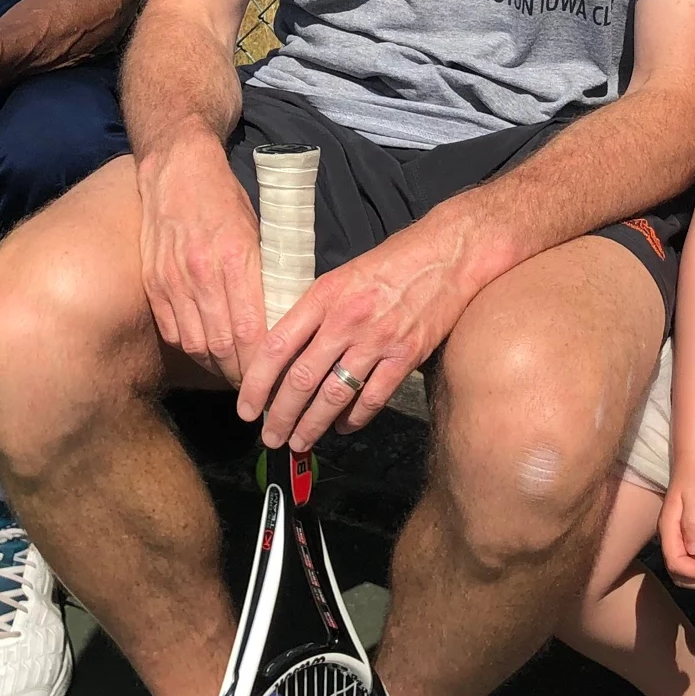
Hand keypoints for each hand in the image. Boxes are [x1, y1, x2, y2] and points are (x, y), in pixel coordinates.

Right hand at [137, 129, 269, 382]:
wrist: (176, 169)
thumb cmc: (225, 198)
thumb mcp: (257, 229)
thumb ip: (264, 274)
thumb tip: (280, 318)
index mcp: (236, 257)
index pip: (252, 329)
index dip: (263, 364)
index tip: (276, 380)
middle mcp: (202, 272)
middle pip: (223, 345)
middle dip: (243, 375)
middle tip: (259, 389)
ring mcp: (173, 279)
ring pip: (196, 344)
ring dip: (218, 367)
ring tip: (235, 375)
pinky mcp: (153, 282)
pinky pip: (173, 331)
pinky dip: (192, 350)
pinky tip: (207, 354)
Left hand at [238, 212, 479, 452]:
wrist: (448, 253)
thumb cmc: (394, 262)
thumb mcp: (343, 275)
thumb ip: (316, 310)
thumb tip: (289, 350)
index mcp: (324, 295)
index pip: (277, 345)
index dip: (256, 382)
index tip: (246, 407)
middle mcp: (347, 319)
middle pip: (301, 379)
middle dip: (281, 416)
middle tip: (270, 437)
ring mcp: (378, 340)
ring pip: (334, 395)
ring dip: (313, 425)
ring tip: (299, 442)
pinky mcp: (407, 355)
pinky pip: (373, 398)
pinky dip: (355, 418)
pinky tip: (342, 427)